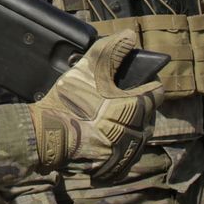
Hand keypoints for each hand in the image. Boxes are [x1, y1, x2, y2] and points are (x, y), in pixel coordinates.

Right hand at [30, 31, 160, 181]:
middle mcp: (138, 133)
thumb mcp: (88, 70)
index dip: (146, 85)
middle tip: (114, 101)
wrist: (47, 137)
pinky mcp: (116, 169)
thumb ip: (112, 51)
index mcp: (137, 108)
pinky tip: (102, 139)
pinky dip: (118, 147)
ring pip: (137, 136)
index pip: (156, 93)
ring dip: (127, 127)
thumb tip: (131, 34)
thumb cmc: (69, 101)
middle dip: (135, 107)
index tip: (134, 83)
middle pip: (147, 116)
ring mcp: (127, 153)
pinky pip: (125, 155)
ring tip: (106, 120)